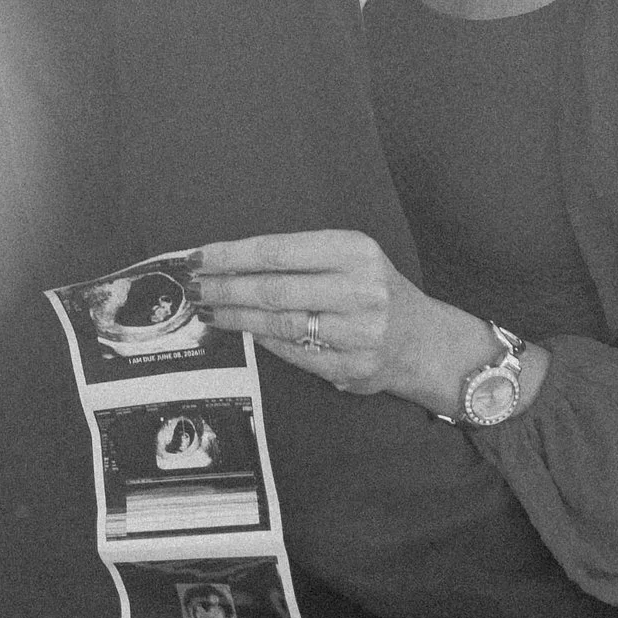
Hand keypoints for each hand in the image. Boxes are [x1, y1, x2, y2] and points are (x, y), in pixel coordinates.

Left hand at [194, 230, 462, 407]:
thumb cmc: (374, 290)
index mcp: (355, 250)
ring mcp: (358, 332)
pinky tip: (246, 332)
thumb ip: (300, 259)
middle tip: (194, 287)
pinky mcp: (353, 367)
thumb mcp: (350, 257)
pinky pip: (295, 353)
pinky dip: (265, 341)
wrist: (423, 339)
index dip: (232, 255)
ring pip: (280, 324)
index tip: (199, 257)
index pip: (278, 251)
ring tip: (210, 310)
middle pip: (273, 289)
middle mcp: (360, 288)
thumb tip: (230, 263)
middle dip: (225, 288)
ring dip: (237, 318)